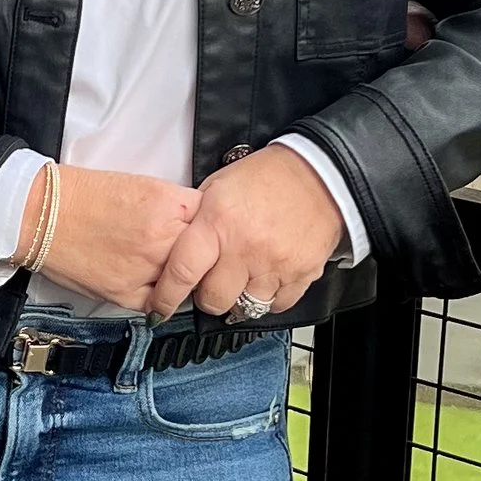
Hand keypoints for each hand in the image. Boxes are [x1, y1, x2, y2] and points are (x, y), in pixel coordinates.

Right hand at [29, 164, 200, 309]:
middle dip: (200, 255)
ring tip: (167, 268)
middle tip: (187, 253)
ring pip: (186, 284)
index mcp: (169, 205)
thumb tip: (197, 224)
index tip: (203, 231)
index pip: (212, 222)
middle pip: (206, 256)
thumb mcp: (142, 184)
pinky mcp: (126, 294)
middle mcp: (162, 239)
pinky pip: (159, 304)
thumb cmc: (84, 196)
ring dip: (182, 279)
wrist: (41, 213)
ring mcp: (145, 269)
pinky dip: (160, 298)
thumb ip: (175, 206)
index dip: (208, 227)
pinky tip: (152, 285)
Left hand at [151, 145, 344, 321]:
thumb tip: (175, 253)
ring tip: (244, 276)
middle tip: (213, 281)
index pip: (182, 272)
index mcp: (219, 223)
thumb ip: (196, 222)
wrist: (320, 173)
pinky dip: (269, 297)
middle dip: (208, 296)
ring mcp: (276, 264)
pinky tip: (267, 277)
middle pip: (214, 299)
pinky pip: (277, 305)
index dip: (167, 296)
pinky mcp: (302, 275)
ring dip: (240, 297)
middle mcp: (246, 248)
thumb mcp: (217, 187)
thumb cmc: (266, 177)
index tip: (161, 306)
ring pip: (246, 307)